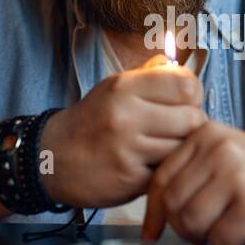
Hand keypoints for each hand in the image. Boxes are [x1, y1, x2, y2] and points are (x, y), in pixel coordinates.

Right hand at [40, 56, 203, 208]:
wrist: (52, 158)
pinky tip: (149, 166)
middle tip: (174, 131)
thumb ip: (149, 75)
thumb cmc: (92, 121)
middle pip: (193, 119)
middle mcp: (126, 115)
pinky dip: (164, 170)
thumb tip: (179, 65)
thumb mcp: (114, 88)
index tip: (182, 103)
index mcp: (125, 87)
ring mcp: (127, 149)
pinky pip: (168, 171)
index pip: (187, 84)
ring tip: (161, 149)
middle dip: (190, 127)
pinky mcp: (130, 179)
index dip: (192, 95)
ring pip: (183, 148)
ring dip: (178, 151)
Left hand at [141, 121, 244, 244]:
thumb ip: (188, 174)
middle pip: (173, 203)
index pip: (161, 178)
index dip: (153, 212)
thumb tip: (151, 217)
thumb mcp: (224, 160)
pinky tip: (241, 234)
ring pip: (190, 222)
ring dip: (202, 237)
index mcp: (206, 135)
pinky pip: (219, 238)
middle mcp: (219, 151)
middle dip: (182, 227)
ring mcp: (236, 177)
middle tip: (201, 232)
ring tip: (220, 231)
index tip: (152, 233)